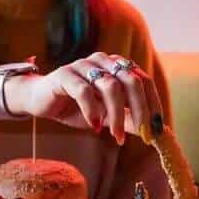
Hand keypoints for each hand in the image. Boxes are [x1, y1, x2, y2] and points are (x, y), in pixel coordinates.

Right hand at [5, 53, 162, 144]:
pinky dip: (92, 110)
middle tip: (144, 134)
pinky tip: (94, 126)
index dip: (153, 104)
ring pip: (110, 86)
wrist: (40, 102)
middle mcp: (103, 61)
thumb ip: (128, 120)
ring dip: (117, 115)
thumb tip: (154, 131)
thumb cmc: (76, 107)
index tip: (157, 128)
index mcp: (117, 66)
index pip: (144, 80)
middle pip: (131, 80)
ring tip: (116, 137)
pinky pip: (83, 90)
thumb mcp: (106, 117)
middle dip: (141, 109)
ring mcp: (83, 65)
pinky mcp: (65, 74)